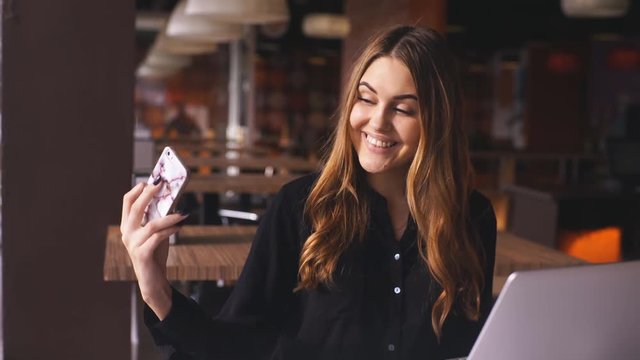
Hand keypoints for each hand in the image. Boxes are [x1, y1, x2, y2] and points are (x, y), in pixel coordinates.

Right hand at [120, 181, 186, 318]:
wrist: (152, 281)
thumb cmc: (155, 254)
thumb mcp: (156, 233)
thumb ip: (158, 218)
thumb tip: (173, 199)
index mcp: (127, 226)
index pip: (127, 202)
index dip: (137, 190)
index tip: (150, 181)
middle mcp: (127, 233)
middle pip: (136, 208)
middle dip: (150, 194)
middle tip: (163, 185)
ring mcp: (133, 244)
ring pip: (152, 224)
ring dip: (170, 216)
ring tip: (183, 212)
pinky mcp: (142, 254)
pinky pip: (158, 237)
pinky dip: (171, 230)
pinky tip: (181, 225)